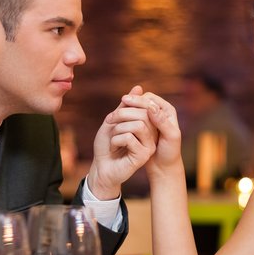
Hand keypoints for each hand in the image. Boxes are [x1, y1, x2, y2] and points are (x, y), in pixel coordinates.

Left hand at [86, 85, 157, 199]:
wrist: (102, 167)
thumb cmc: (107, 145)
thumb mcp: (114, 121)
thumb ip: (126, 106)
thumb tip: (139, 87)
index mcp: (146, 125)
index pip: (145, 106)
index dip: (128, 105)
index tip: (112, 115)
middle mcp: (151, 135)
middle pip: (144, 114)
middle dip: (121, 114)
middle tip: (109, 122)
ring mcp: (149, 145)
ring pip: (139, 125)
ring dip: (118, 128)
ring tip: (112, 138)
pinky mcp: (143, 155)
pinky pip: (130, 138)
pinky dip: (116, 139)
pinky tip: (113, 147)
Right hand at [121, 90, 180, 178]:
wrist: (164, 166)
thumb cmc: (169, 153)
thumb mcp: (170, 137)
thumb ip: (162, 122)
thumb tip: (151, 108)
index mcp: (168, 111)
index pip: (150, 99)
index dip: (138, 99)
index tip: (125, 100)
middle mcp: (159, 112)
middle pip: (142, 101)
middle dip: (131, 101)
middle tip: (118, 103)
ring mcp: (151, 119)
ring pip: (136, 108)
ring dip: (126, 108)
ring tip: (116, 111)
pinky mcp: (144, 126)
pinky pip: (133, 117)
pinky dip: (126, 117)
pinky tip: (118, 120)